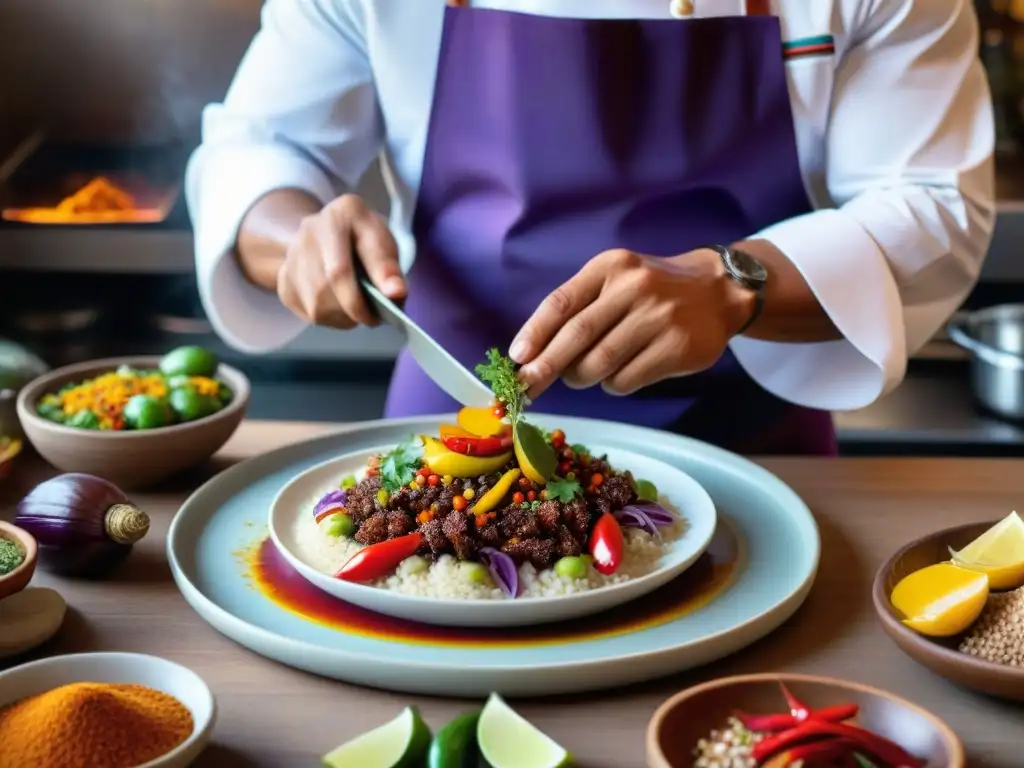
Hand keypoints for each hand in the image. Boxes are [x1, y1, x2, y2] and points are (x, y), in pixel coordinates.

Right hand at [276, 194, 403, 328]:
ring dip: (341, 317)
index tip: (383, 310)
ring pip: (314, 304)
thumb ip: (388, 266)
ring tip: (358, 313)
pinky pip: (305, 310)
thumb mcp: (384, 241)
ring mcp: (291, 254)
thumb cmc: (363, 239)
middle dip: (353, 310)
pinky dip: (328, 317)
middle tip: (372, 318)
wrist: (330, 234)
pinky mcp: (284, 278)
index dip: (361, 295)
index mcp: (339, 214)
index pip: (342, 266)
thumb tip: (396, 293)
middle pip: (324, 287)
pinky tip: (340, 309)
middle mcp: (308, 230)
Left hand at [510, 248, 753, 396]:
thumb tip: (533, 353)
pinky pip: (626, 380)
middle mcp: (634, 288)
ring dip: (581, 378)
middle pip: (577, 335)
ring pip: (600, 363)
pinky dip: (613, 385)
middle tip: (527, 387)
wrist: (718, 291)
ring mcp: (658, 318)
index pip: (562, 302)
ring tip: (582, 375)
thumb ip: (579, 307)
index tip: (517, 358)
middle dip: (546, 366)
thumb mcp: (616, 280)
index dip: (535, 332)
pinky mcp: (677, 348)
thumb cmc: (652, 290)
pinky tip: (620, 373)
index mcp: (610, 267)